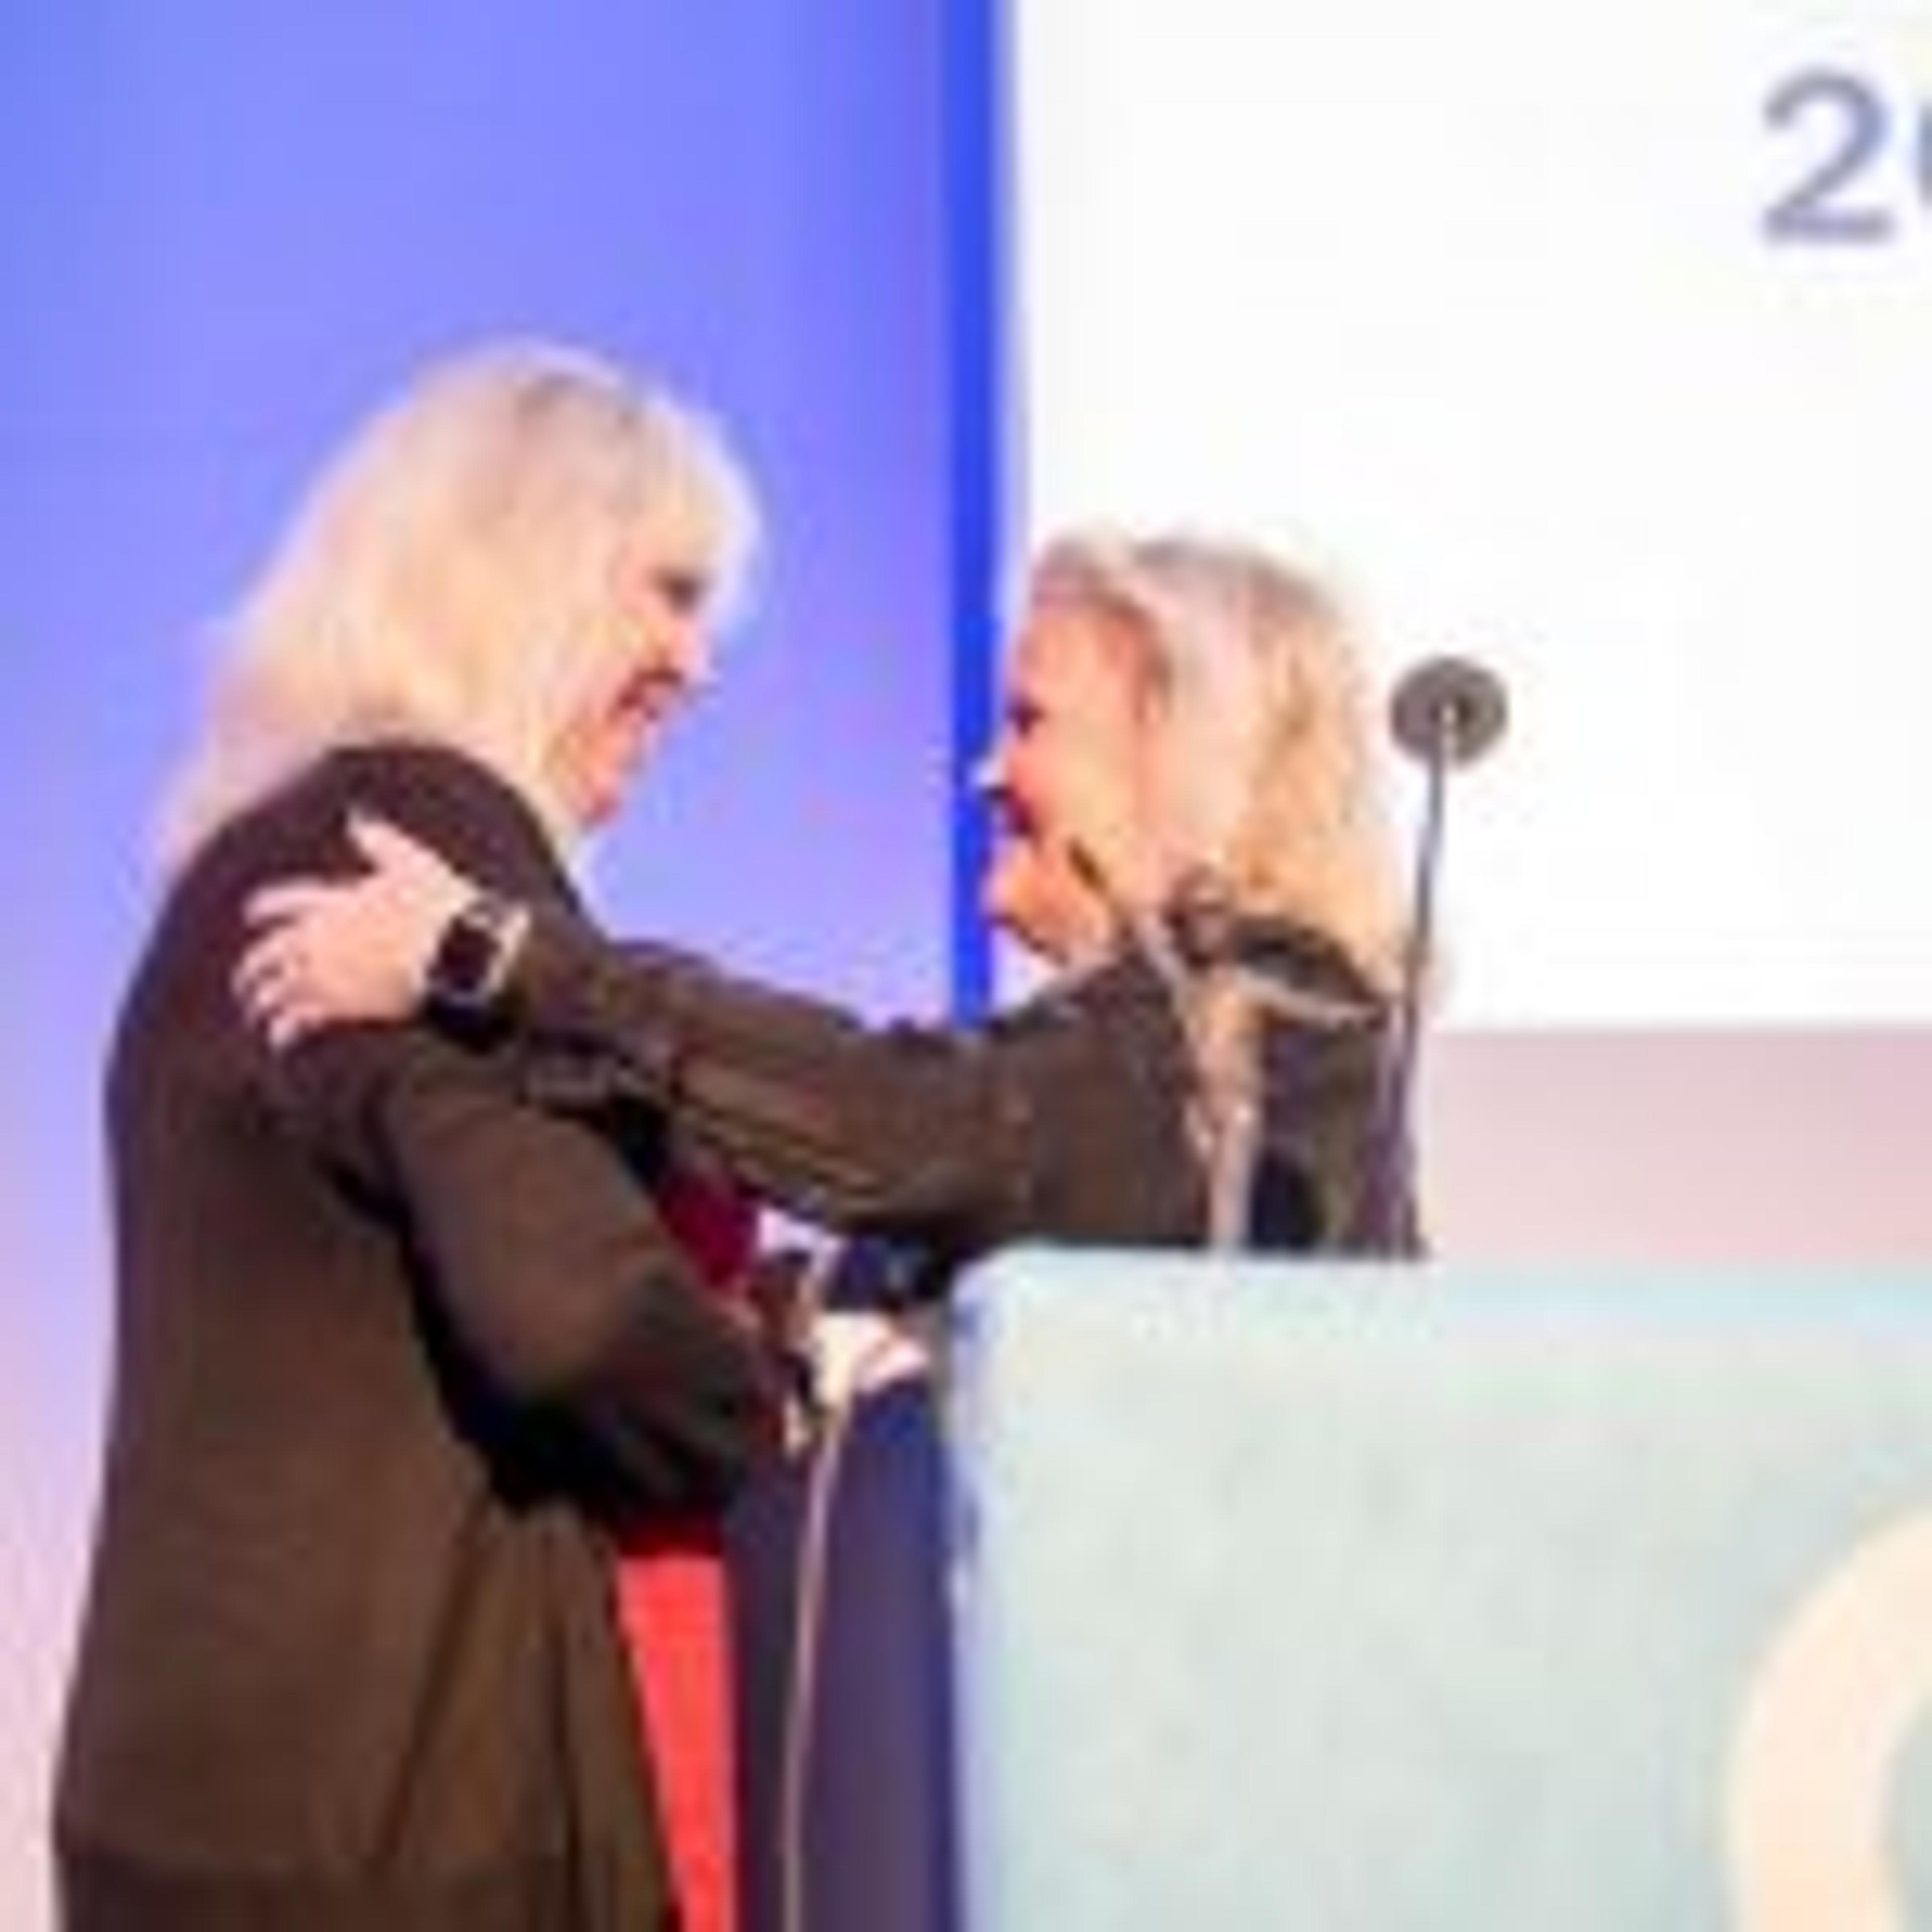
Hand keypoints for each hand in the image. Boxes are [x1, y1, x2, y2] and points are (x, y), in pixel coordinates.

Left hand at [234, 812, 477, 1047]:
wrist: (456, 952)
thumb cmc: (440, 907)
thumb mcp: (413, 863)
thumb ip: (381, 841)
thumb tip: (356, 817)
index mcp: (333, 902)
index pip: (284, 902)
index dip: (264, 907)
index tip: (251, 914)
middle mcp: (319, 938)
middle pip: (268, 953)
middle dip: (252, 969)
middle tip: (244, 982)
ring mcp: (326, 974)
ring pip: (276, 990)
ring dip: (262, 1003)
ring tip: (256, 1015)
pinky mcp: (339, 1005)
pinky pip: (298, 1021)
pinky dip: (285, 1031)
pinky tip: (279, 1042)